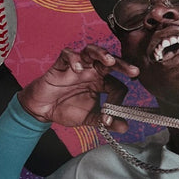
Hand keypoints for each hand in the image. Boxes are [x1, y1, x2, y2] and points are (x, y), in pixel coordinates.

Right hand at [18, 44, 138, 129]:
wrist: (43, 109)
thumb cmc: (67, 109)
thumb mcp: (89, 118)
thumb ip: (105, 121)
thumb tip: (125, 127)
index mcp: (102, 83)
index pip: (118, 85)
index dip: (118, 99)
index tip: (112, 115)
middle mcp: (93, 71)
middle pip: (111, 61)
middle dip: (123, 65)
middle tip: (134, 71)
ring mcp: (78, 65)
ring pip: (91, 50)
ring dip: (101, 53)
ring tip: (109, 61)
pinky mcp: (61, 64)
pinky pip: (68, 54)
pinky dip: (73, 59)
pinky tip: (76, 69)